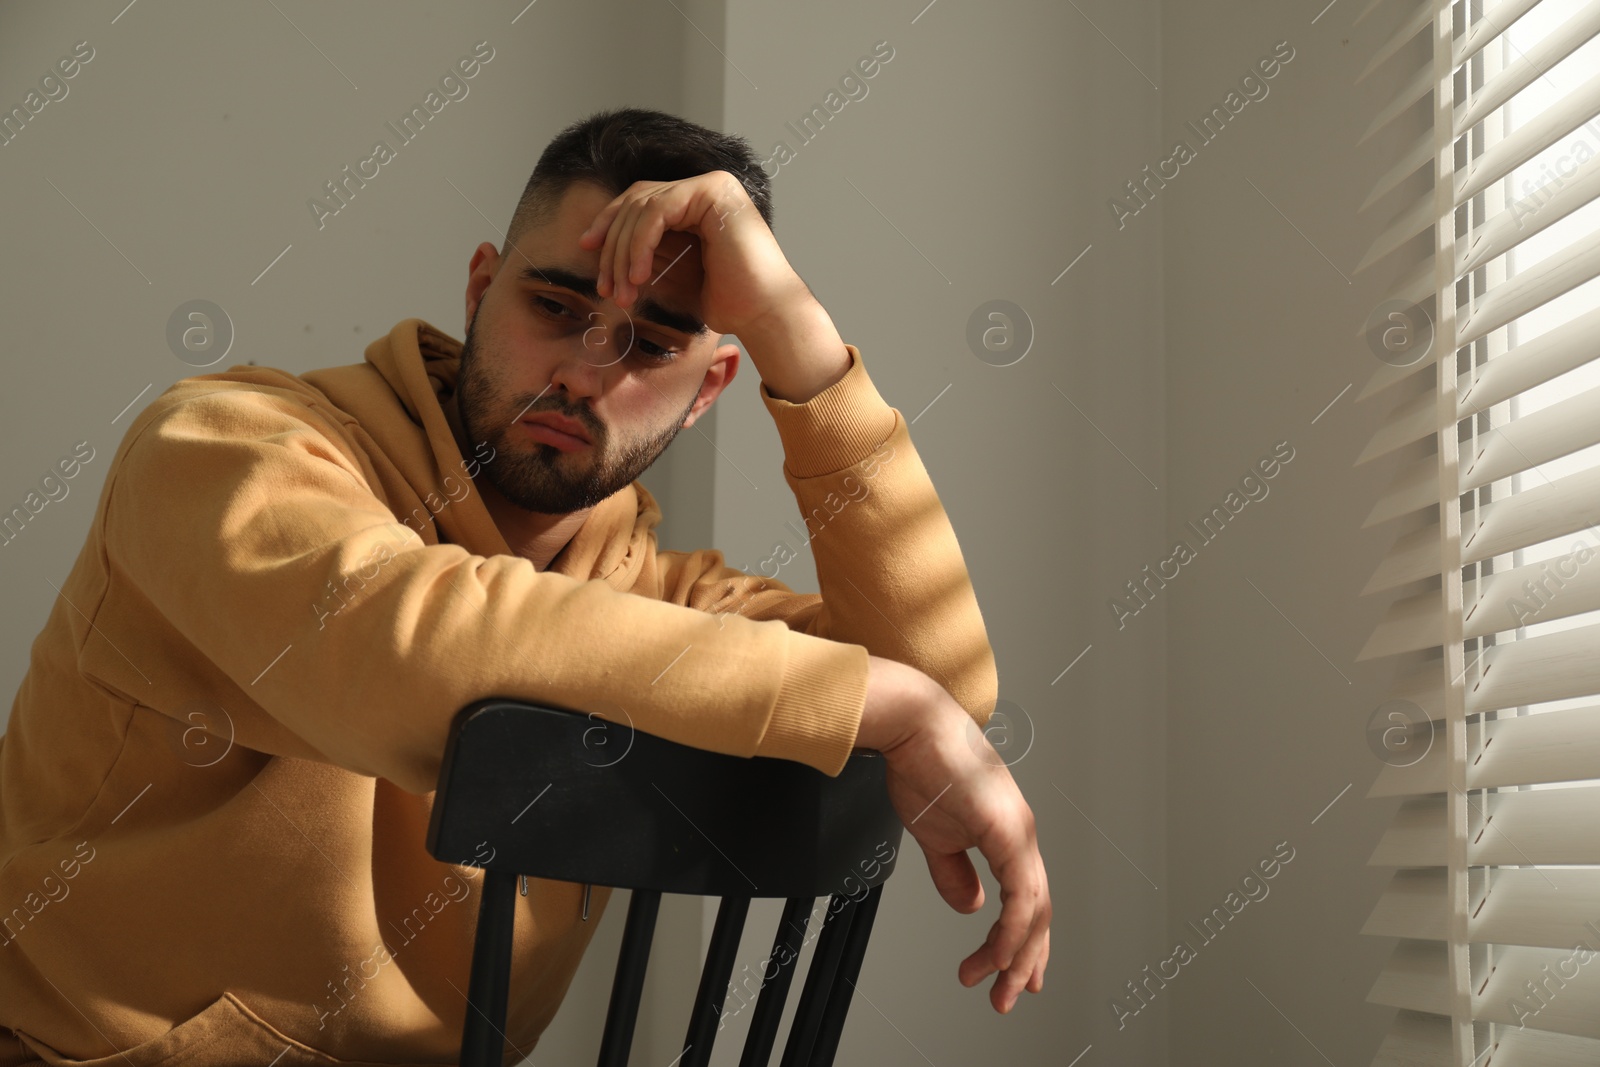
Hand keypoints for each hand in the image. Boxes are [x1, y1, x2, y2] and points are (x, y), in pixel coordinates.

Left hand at [575, 170, 807, 338]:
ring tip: (621, 292)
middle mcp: (706, 187)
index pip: (641, 200)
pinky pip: (657, 211)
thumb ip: (650, 247)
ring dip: (624, 252)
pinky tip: (639, 277)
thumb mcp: (676, 270)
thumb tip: (600, 241)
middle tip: (604, 286)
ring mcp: (712, 185)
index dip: (609, 224)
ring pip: (643, 206)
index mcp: (699, 201)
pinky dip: (640, 244)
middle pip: (637, 200)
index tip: (586, 252)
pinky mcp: (714, 192)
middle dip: (612, 245)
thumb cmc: (729, 303)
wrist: (764, 316)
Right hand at [858, 656, 1050, 1013]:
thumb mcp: (935, 835)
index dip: (1021, 940)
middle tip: (1010, 997)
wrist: (912, 726)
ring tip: (995, 986)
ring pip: (1035, 910)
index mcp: (1007, 834)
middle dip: (1025, 961)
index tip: (1011, 973)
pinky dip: (1012, 930)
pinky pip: (1021, 894)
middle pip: (1038, 911)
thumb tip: (970, 906)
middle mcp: (1021, 834)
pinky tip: (997, 952)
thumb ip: (953, 872)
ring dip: (1016, 955)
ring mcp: (1019, 832)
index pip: (1026, 898)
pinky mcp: (1009, 831)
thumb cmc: (921, 765)